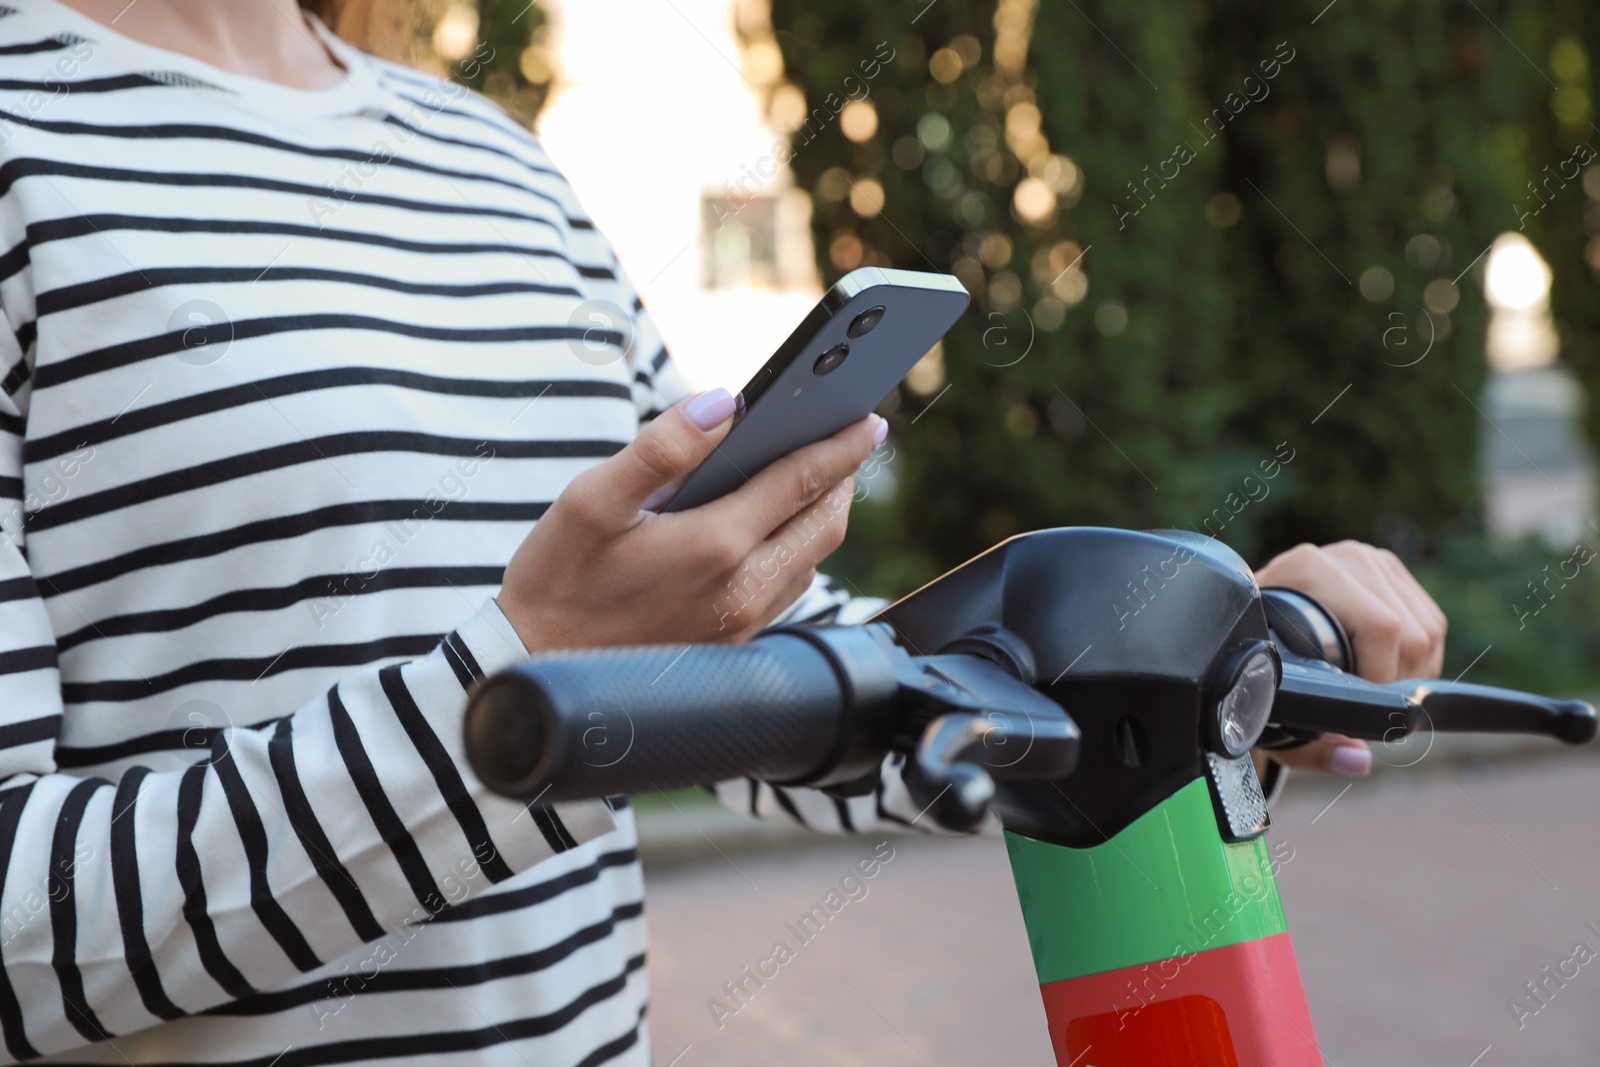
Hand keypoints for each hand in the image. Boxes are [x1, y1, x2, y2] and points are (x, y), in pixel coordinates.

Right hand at [498, 388, 884, 649]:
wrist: (533, 673)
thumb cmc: (555, 582)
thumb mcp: (591, 501)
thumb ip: (662, 448)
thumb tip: (723, 402)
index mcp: (716, 546)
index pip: (802, 481)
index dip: (841, 445)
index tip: (870, 419)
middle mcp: (743, 590)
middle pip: (824, 525)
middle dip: (843, 478)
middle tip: (849, 441)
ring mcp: (741, 624)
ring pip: (811, 562)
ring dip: (822, 517)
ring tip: (817, 479)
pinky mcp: (731, 648)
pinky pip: (787, 591)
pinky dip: (797, 552)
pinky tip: (775, 531)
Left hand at [1252, 540, 1448, 777]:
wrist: (1250, 628)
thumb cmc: (1256, 667)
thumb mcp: (1273, 710)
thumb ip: (1310, 746)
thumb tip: (1359, 761)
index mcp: (1308, 571)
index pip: (1380, 627)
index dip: (1380, 680)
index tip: (1361, 711)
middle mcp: (1345, 558)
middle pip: (1411, 633)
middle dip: (1397, 683)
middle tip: (1366, 706)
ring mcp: (1372, 559)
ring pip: (1429, 631)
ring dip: (1412, 673)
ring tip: (1369, 688)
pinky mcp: (1392, 571)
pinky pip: (1433, 623)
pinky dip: (1420, 659)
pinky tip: (1385, 671)